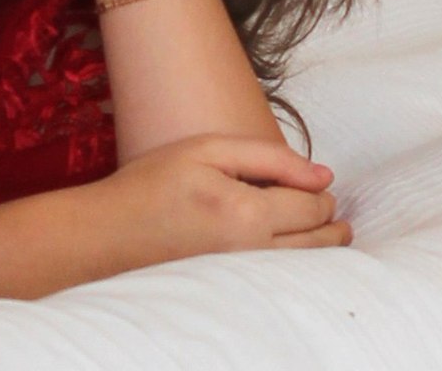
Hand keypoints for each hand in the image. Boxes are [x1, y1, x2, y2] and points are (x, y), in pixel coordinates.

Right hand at [71, 134, 350, 278]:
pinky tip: (293, 250)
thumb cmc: (153, 184)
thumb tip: (323, 175)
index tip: (317, 181)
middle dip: (331, 220)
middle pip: (319, 242)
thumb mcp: (206, 150)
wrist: (110, 233)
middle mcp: (253, 253)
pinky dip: (299, 263)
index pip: (312, 205)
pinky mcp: (236, 292)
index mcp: (247, 214)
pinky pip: (285, 280)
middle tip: (330, 206)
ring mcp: (246, 279)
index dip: (320, 190)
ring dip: (323, 245)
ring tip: (324, 228)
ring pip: (309, 267)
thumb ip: (268, 157)